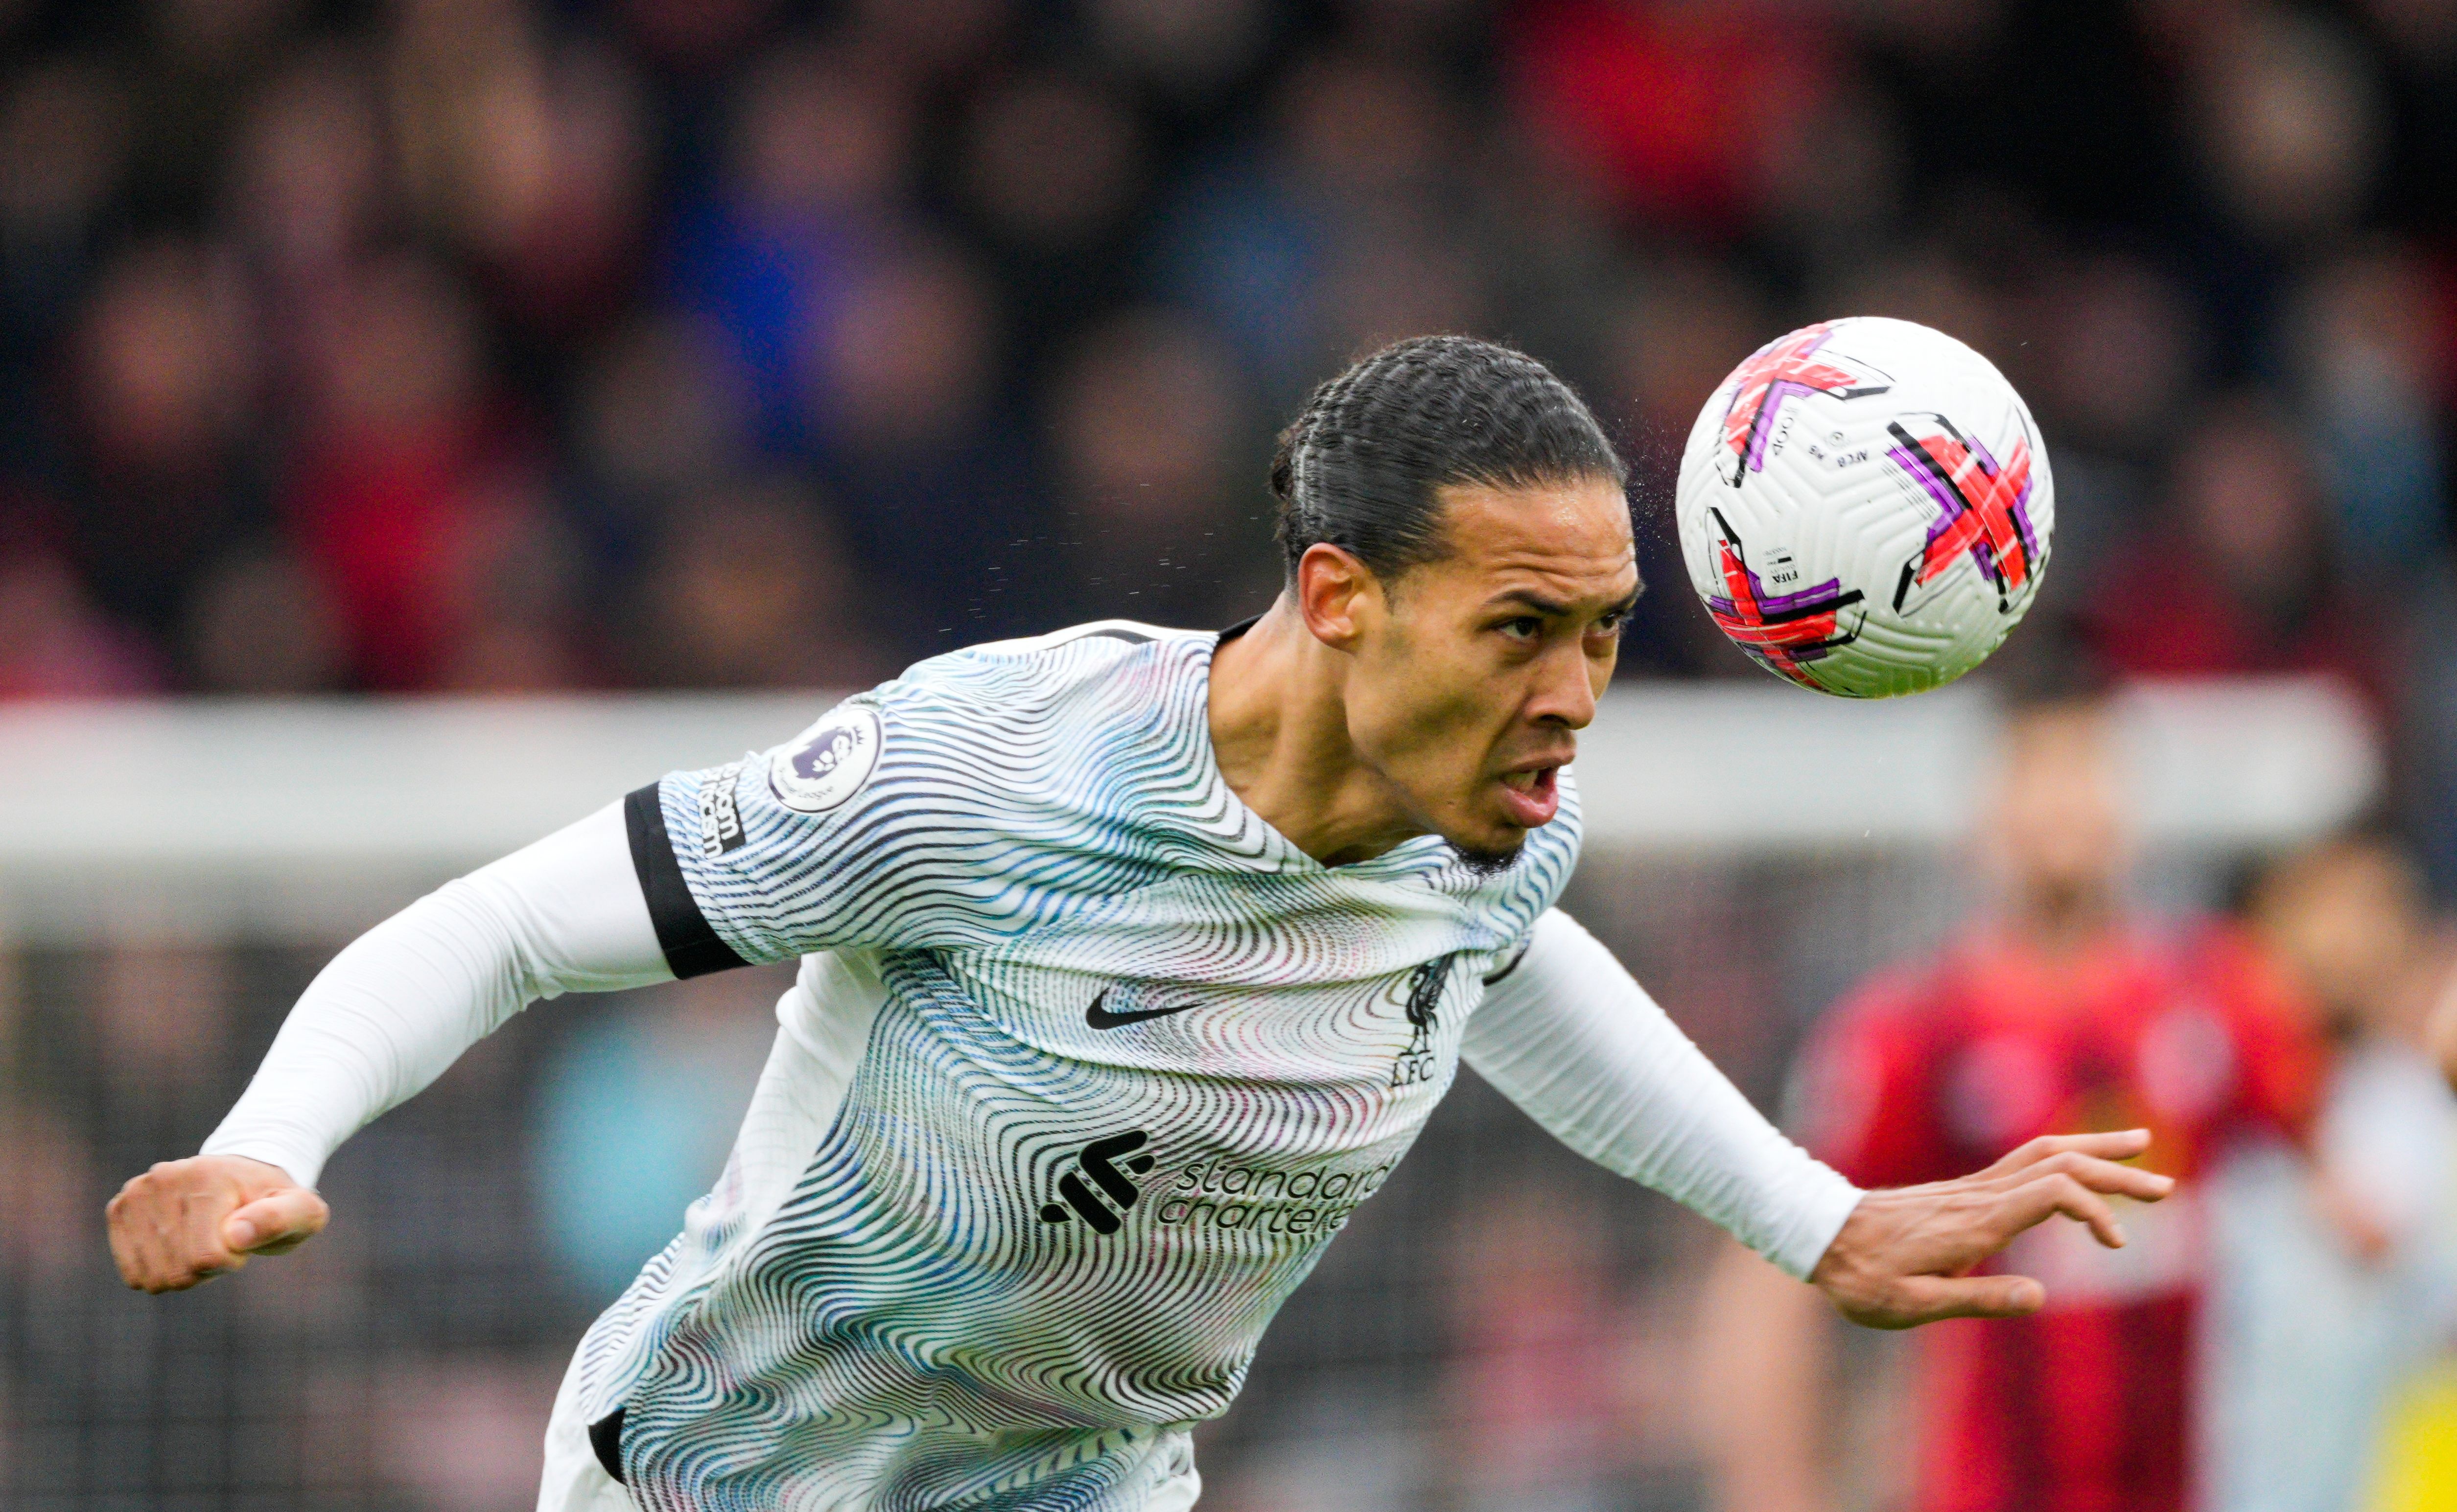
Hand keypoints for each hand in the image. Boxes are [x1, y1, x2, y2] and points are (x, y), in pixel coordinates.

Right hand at [106, 1154, 329, 1293]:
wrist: (241, 1179)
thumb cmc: (273, 1202)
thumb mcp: (300, 1211)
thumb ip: (280, 1221)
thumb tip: (236, 1235)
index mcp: (208, 1176)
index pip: (207, 1257)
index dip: (230, 1262)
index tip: (243, 1240)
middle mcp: (164, 1178)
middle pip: (178, 1271)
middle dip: (207, 1270)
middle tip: (223, 1242)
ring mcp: (137, 1192)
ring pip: (153, 1277)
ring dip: (183, 1272)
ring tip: (202, 1242)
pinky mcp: (119, 1209)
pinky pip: (133, 1274)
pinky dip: (159, 1271)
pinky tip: (178, 1247)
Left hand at [1809, 1130, 2172, 1328]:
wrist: (1819, 1237)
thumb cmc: (1862, 1278)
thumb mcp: (1913, 1305)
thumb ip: (1977, 1299)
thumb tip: (2039, 1297)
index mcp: (1975, 1221)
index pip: (2052, 1191)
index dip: (2094, 1208)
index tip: (2116, 1243)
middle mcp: (1978, 1196)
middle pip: (2058, 1164)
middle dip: (2114, 1171)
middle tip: (2167, 1186)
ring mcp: (1971, 1189)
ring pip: (2042, 1153)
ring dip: (2093, 1152)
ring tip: (2139, 1147)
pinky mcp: (1964, 1192)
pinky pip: (2023, 1163)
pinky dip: (2063, 1157)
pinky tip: (2079, 1165)